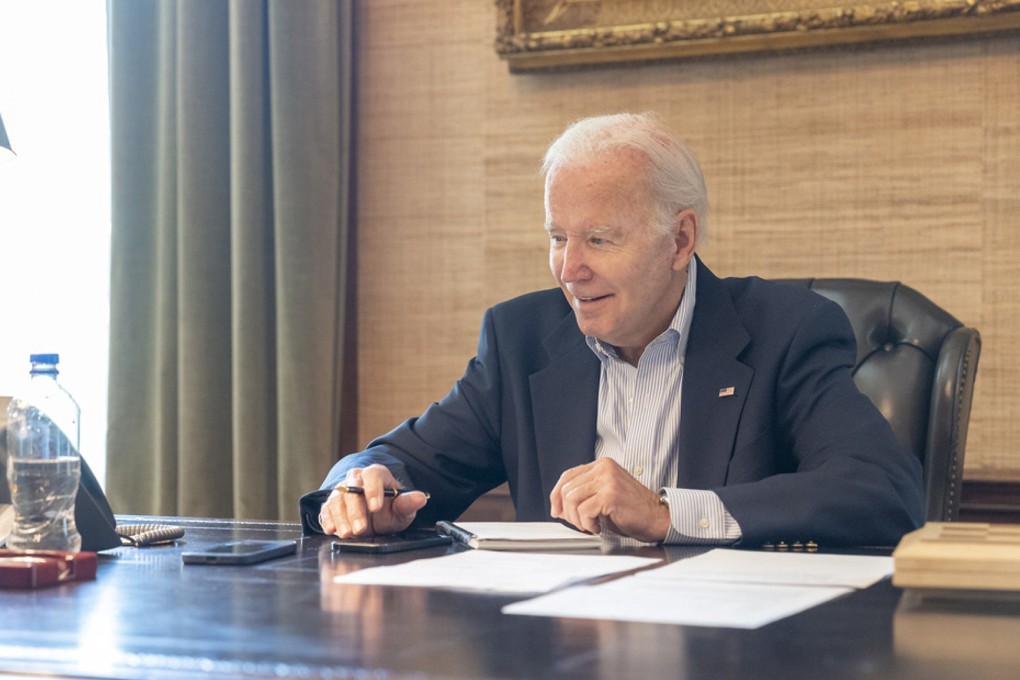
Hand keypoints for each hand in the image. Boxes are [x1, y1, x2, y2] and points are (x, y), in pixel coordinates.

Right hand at [318, 464, 428, 537]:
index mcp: (377, 475)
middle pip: (352, 488)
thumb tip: (421, 498)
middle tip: (360, 529)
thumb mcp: (401, 510)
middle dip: (355, 510)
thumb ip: (408, 504)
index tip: (376, 507)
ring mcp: (342, 491)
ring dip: (341, 518)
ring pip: (337, 499)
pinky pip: (326, 509)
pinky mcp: (331, 504)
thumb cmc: (389, 511)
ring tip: (347, 533)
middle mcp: (357, 479)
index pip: (373, 475)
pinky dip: (327, 519)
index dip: (373, 490)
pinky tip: (331, 530)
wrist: (375, 519)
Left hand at [549, 458, 670, 542]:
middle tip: (579, 523)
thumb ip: (584, 494)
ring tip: (590, 525)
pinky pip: (584, 510)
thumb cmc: (633, 510)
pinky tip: (598, 527)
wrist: (657, 518)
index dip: (556, 495)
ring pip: (572, 499)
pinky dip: (587, 524)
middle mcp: (604, 468)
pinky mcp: (610, 495)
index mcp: (602, 465)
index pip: (568, 476)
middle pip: (566, 488)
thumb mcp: (604, 496)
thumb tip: (558, 506)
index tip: (556, 510)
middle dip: (567, 511)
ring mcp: (607, 480)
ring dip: (577, 519)